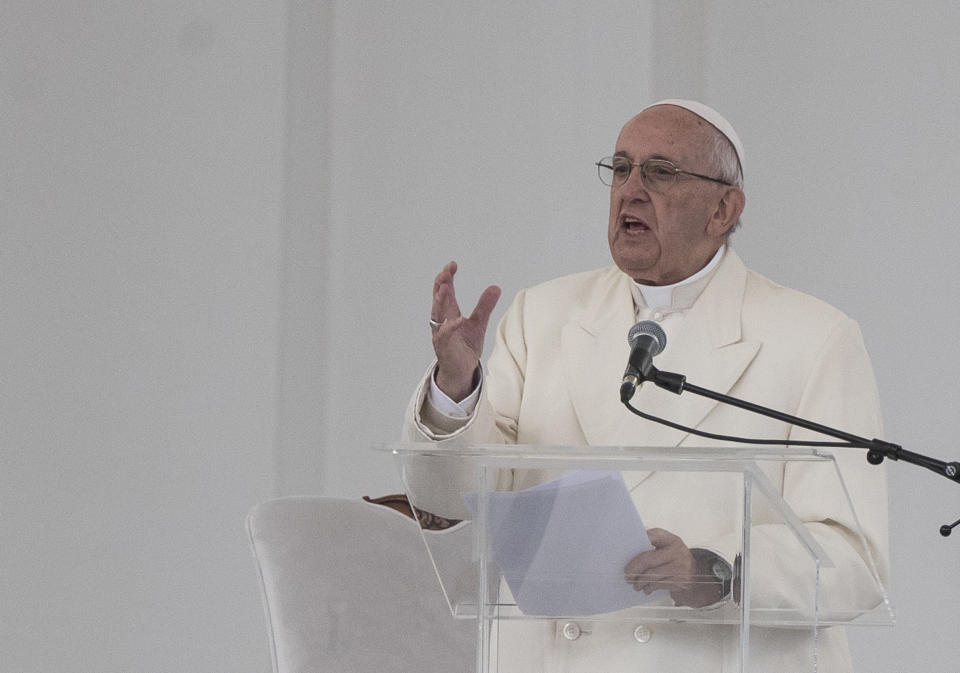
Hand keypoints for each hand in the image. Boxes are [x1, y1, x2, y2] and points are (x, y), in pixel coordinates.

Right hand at [430, 261, 500, 400]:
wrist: (462, 371)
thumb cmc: (465, 347)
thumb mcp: (479, 324)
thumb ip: (485, 306)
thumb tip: (496, 287)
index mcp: (449, 313)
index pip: (446, 292)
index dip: (447, 278)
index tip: (452, 265)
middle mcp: (442, 321)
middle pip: (439, 299)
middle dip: (440, 285)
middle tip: (445, 272)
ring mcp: (441, 333)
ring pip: (437, 314)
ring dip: (439, 301)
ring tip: (444, 287)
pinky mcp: (444, 347)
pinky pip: (444, 335)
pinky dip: (450, 327)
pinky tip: (458, 319)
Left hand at [624, 528, 722, 607]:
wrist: (697, 571)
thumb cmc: (675, 556)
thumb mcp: (667, 544)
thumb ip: (652, 541)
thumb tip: (630, 545)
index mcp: (671, 539)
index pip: (653, 536)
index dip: (639, 541)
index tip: (625, 548)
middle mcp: (677, 551)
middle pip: (648, 559)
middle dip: (634, 568)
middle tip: (627, 574)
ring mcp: (681, 567)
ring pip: (653, 575)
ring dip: (640, 581)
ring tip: (634, 584)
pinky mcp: (682, 581)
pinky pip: (660, 585)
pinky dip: (649, 587)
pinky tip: (645, 588)